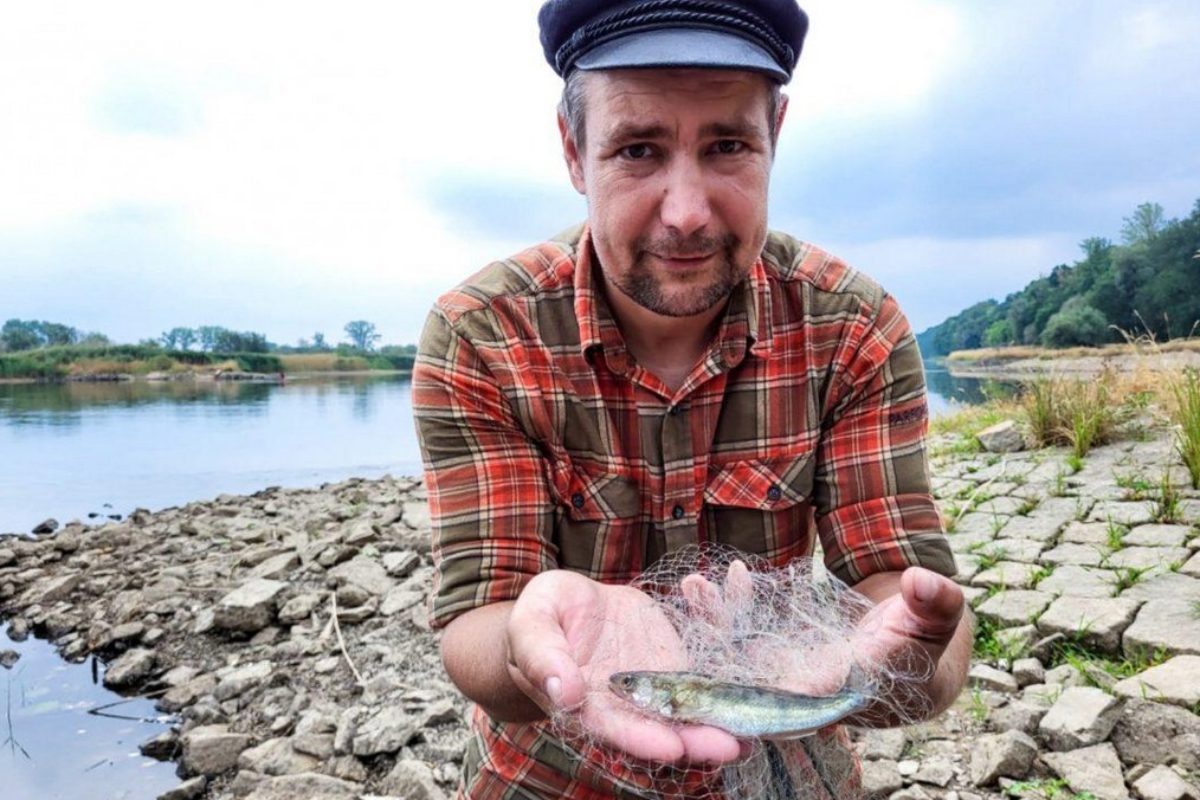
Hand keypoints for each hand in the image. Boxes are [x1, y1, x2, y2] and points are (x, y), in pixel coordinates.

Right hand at [505, 570, 742, 763]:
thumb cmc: (539, 617)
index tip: (671, 746)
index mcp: (587, 705)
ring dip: (724, 706)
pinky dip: (726, 639)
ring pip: (694, 699)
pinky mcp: (678, 656)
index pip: (616, 730)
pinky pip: (706, 654)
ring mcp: (658, 682)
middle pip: (664, 726)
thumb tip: (564, 693)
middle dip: (698, 737)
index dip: (643, 738)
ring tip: (757, 718)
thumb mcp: (530, 626)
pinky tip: (745, 633)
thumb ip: (542, 657)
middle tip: (731, 745)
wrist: (565, 604)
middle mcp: (629, 703)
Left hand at [678, 561, 965, 712]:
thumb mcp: (935, 620)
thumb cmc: (924, 641)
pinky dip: (720, 614)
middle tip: (697, 598)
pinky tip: (703, 584)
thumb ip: (934, 605)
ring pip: (739, 657)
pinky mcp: (775, 656)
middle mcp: (807, 693)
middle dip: (719, 643)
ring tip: (693, 584)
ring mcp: (786, 675)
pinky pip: (738, 638)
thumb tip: (924, 583)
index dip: (765, 681)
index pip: (800, 698)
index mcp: (845, 693)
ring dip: (713, 623)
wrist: (910, 646)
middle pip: (753, 680)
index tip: (734, 658)